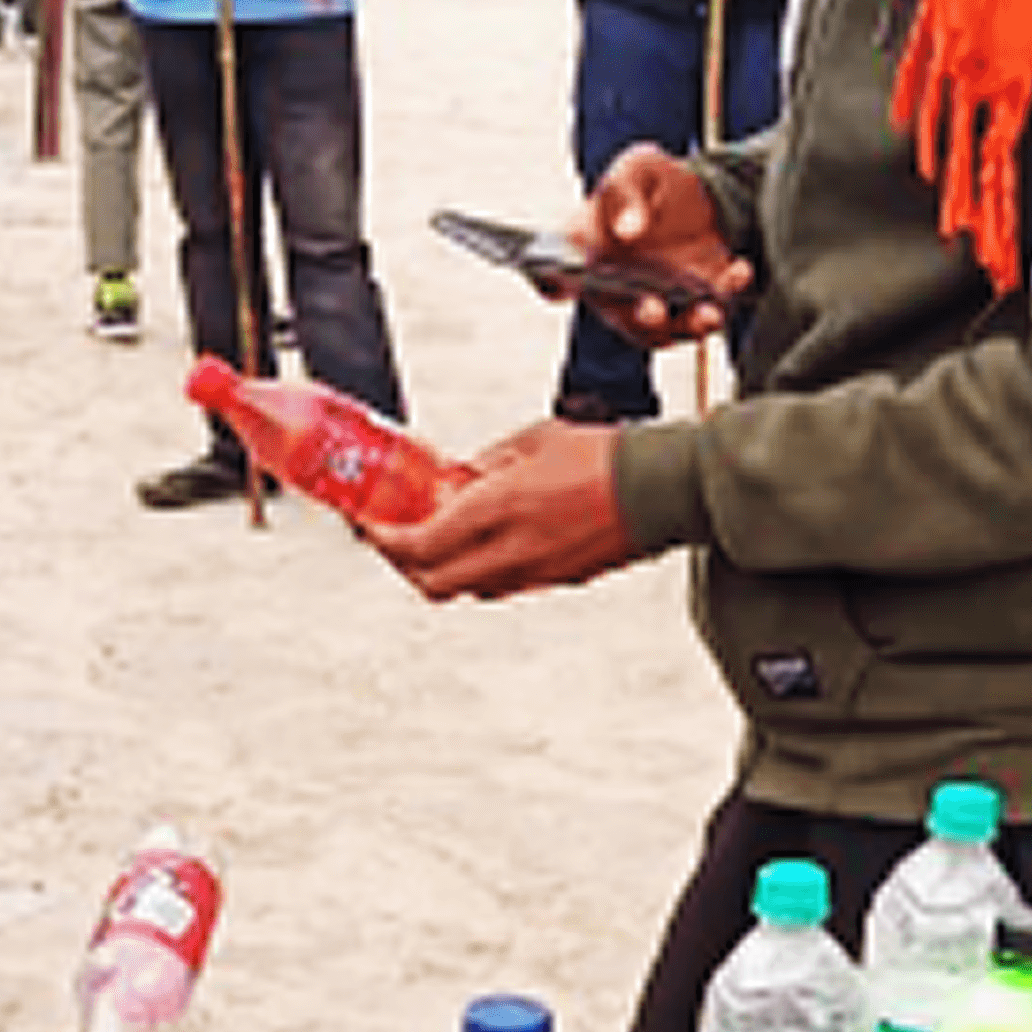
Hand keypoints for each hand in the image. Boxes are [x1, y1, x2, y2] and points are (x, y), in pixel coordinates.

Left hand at [361, 419, 635, 601]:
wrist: (662, 489)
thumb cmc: (605, 455)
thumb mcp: (533, 440)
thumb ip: (487, 465)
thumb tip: (457, 479)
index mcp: (500, 508)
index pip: (419, 543)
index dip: (384, 540)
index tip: (369, 526)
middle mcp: (511, 551)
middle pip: (432, 583)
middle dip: (403, 564)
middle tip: (393, 540)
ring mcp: (534, 574)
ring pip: (465, 590)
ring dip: (441, 570)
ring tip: (433, 540)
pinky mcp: (555, 582)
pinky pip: (501, 587)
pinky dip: (477, 571)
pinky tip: (480, 544)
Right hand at [571, 142, 750, 345]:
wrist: (696, 197)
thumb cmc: (651, 184)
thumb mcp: (637, 170)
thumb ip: (625, 194)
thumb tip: (629, 229)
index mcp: (586, 257)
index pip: (554, 277)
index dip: (552, 283)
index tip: (558, 283)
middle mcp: (617, 291)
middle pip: (621, 318)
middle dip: (639, 320)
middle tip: (651, 310)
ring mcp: (658, 303)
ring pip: (668, 330)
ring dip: (689, 326)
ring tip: (708, 313)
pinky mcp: (697, 302)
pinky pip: (711, 308)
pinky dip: (727, 295)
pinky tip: (739, 270)